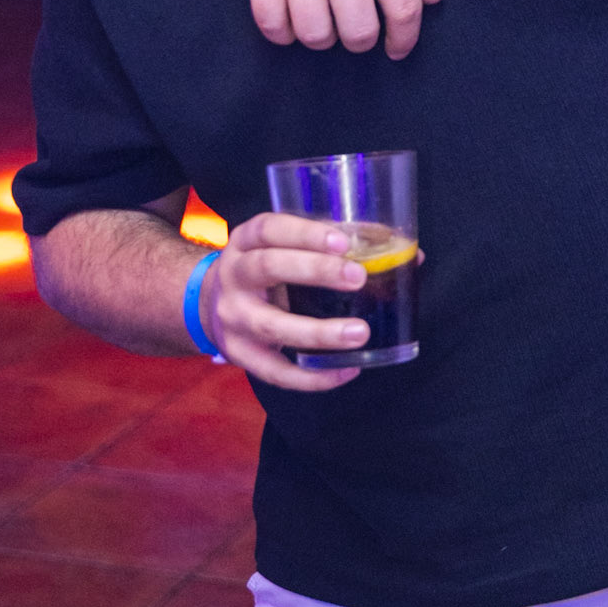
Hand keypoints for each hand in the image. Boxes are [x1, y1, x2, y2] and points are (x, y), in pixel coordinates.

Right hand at [202, 214, 369, 389]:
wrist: (209, 305)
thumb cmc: (263, 270)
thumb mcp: (279, 246)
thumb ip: (329, 246)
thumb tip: (399, 250)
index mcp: (245, 241)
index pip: (270, 230)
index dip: (305, 234)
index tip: (343, 242)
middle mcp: (234, 276)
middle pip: (268, 268)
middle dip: (316, 271)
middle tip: (358, 277)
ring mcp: (232, 318)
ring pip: (272, 326)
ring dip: (318, 332)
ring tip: (359, 333)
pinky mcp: (238, 355)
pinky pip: (275, 371)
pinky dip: (311, 376)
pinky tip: (345, 371)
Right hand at [225, 0, 442, 59]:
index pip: (404, 7)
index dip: (406, 39)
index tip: (397, 48)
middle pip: (359, 32)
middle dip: (362, 41)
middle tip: (356, 28)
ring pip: (315, 35)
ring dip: (322, 38)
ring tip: (322, 20)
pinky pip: (271, 25)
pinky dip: (283, 33)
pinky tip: (290, 19)